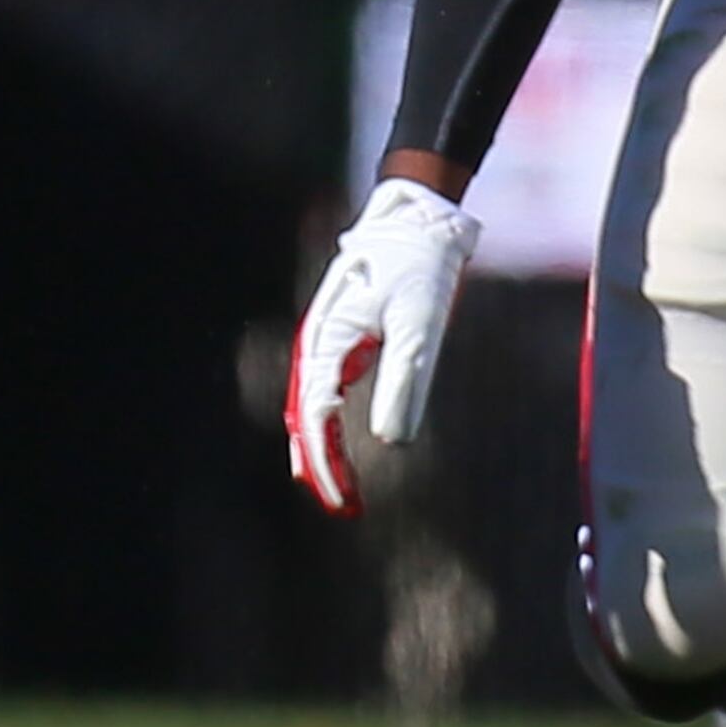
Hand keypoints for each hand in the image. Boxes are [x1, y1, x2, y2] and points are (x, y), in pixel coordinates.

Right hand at [284, 177, 479, 517]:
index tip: (345, 502)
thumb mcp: (419, 326)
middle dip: (319, 466)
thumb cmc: (417, 267)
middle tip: (343, 509)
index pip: (318, 418)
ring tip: (340, 489)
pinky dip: (331, 423)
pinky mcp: (345, 336)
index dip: (328, 465)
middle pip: (305, 417)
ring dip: (322, 448)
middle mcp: (318, 343)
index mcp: (326, 342)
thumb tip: (392, 443)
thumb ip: (405, 382)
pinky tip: (344, 442)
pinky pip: (327, 390)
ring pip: (311, 406)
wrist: (415, 217)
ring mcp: (328, 339)